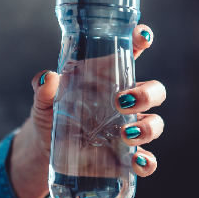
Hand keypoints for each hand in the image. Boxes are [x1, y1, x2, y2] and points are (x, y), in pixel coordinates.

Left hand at [8, 25, 163, 197]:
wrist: (44, 151)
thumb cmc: (50, 114)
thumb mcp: (43, 100)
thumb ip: (43, 89)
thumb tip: (47, 78)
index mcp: (109, 79)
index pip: (132, 54)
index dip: (142, 41)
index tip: (143, 35)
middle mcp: (126, 102)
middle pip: (154, 91)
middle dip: (146, 94)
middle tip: (121, 102)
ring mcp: (129, 129)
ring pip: (155, 123)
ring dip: (147, 128)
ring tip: (124, 134)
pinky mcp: (125, 157)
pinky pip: (147, 159)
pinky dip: (148, 162)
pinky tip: (138, 162)